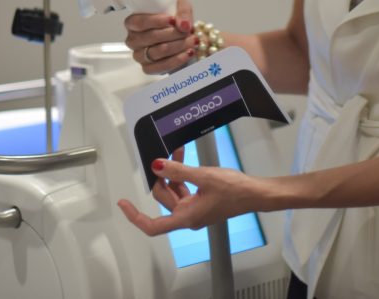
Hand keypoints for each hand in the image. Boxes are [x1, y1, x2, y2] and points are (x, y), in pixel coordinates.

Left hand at [116, 157, 261, 235]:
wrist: (255, 193)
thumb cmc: (234, 191)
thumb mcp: (203, 177)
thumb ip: (177, 172)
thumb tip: (156, 166)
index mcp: (186, 217)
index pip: (153, 226)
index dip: (135, 217)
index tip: (123, 204)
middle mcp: (188, 216)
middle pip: (163, 200)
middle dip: (161, 178)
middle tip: (162, 157)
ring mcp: (195, 209)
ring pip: (174, 192)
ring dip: (173, 173)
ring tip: (177, 151)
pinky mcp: (202, 201)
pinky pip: (185, 188)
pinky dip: (183, 174)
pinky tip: (184, 158)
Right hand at [124, 0, 195, 73]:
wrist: (180, 37)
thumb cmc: (174, 19)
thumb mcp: (180, 7)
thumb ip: (183, 12)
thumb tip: (183, 25)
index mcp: (133, 22)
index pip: (139, 22)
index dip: (156, 21)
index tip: (173, 20)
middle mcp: (133, 40)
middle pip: (151, 37)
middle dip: (173, 34)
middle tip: (187, 31)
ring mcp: (139, 56)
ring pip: (157, 52)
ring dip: (178, 46)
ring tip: (192, 41)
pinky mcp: (148, 68)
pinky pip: (161, 66)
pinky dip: (177, 60)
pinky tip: (188, 53)